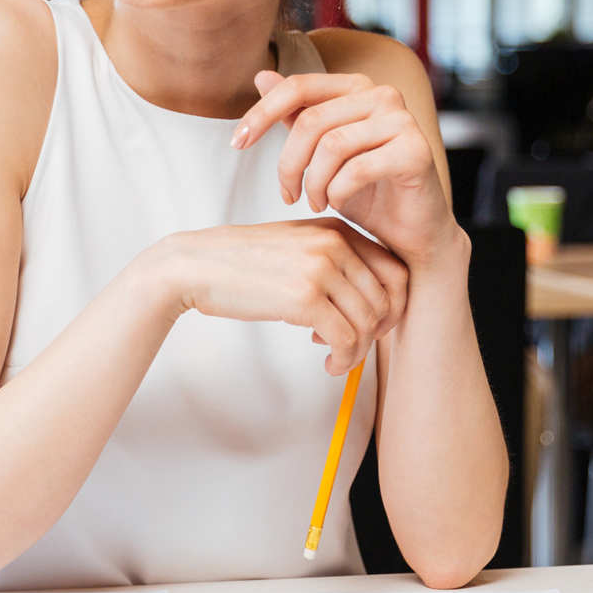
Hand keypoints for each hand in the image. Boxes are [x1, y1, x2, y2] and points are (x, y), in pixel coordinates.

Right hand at [142, 218, 408, 373]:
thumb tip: (372, 304)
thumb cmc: (243, 263)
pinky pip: (346, 339)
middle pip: (387, 298)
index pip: (396, 269)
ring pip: (367, 323)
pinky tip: (326, 363)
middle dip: (376, 331)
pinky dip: (342, 360)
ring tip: (334, 359)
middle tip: (353, 345)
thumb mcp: (296, 248)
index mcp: (336, 228)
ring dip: (356, 351)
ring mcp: (321, 268)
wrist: (196, 265)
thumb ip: (334, 263)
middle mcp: (334, 243)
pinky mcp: (305, 297)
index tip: (375, 325)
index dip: (395, 304)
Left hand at [231, 72, 456, 266]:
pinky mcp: (416, 151)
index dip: (262, 112)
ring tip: (315, 202)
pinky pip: (357, 169)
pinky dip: (338, 193)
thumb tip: (261, 75)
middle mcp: (383, 95)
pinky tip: (337, 204)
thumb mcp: (321, 154)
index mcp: (357, 87)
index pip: (298, 86)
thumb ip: (296, 115)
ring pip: (332, 145)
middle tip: (287, 195)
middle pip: (312, 121)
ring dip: (313, 183)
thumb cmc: (366, 192)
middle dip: (289, 164)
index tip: (238, 143)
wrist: (410, 232)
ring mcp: (403, 121)